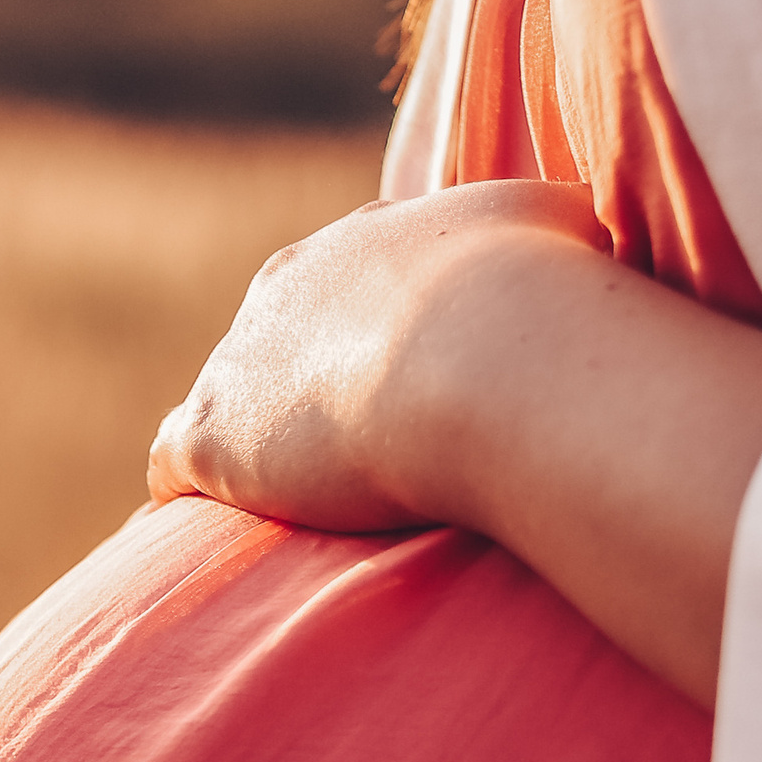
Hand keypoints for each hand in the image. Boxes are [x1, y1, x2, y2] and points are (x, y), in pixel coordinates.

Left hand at [147, 179, 607, 531]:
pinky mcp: (213, 430)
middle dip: (309, 383)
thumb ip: (561, 234)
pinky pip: (173, 461)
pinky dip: (183, 493)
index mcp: (372, 241)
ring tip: (269, 504)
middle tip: (354, 453)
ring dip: (247, 441)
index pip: (358, 283)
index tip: (407, 380)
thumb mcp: (570, 230)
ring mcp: (241, 355)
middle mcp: (293, 281)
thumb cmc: (554, 299)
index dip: (381, 335)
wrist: (494, 358)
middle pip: (282, 334)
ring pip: (226, 395)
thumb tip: (589, 239)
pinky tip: (194, 531)